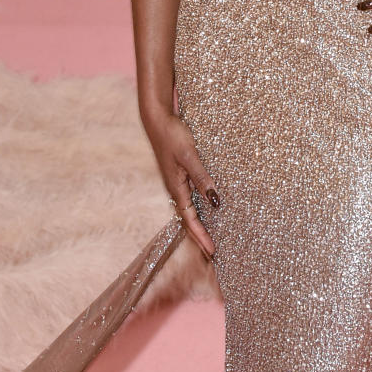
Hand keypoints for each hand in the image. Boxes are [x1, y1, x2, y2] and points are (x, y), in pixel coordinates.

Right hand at [141, 106, 217, 260]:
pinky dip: (198, 208)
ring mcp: (176, 181)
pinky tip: (207, 208)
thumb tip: (215, 202)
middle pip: (188, 219)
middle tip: (213, 252)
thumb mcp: (190, 156)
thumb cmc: (172, 135)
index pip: (190, 220)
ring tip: (211, 236)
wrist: (157, 118)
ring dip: (199, 223)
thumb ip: (202, 178)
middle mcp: (175, 188)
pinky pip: (190, 197)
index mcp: (176, 188)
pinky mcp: (179, 173)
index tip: (212, 251)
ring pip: (189, 209)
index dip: (201, 236)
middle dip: (199, 235)